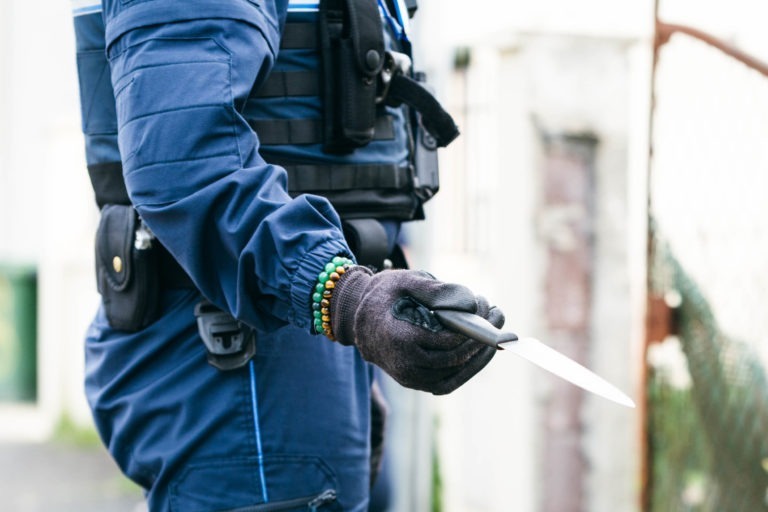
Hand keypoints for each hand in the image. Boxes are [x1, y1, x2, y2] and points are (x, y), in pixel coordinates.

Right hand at [331, 266, 503, 394]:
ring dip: (480, 354)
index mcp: (400, 339)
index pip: (448, 341)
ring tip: (496, 330)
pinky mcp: (416, 383)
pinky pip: (449, 381)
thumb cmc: (384, 296)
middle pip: (456, 358)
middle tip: (498, 313)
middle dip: (482, 337)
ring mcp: (411, 379)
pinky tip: (482, 347)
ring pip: (456, 374)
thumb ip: (437, 290)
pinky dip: (469, 366)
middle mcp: (405, 366)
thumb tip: (472, 302)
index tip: (486, 304)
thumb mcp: (406, 281)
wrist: (357, 319)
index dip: (473, 325)